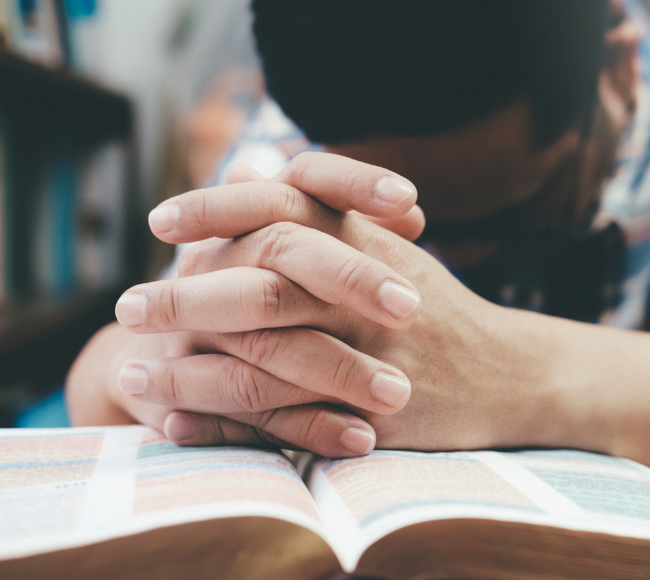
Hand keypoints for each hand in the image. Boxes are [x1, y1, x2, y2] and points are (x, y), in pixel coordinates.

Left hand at [116, 153, 546, 454]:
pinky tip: (181, 425)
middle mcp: (368, 291)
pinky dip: (229, 424)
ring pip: (269, 355)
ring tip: (137, 378)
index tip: (162, 221)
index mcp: (369, 242)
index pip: (284, 208)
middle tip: (129, 306)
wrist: (511, 372)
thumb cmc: (442, 312)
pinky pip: (290, 418)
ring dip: (194, 370)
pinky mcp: (377, 409)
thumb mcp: (389, 249)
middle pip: (265, 282)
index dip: (217, 208)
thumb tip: (254, 167)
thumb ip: (325, 214)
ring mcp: (374, 352)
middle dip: (188, 296)